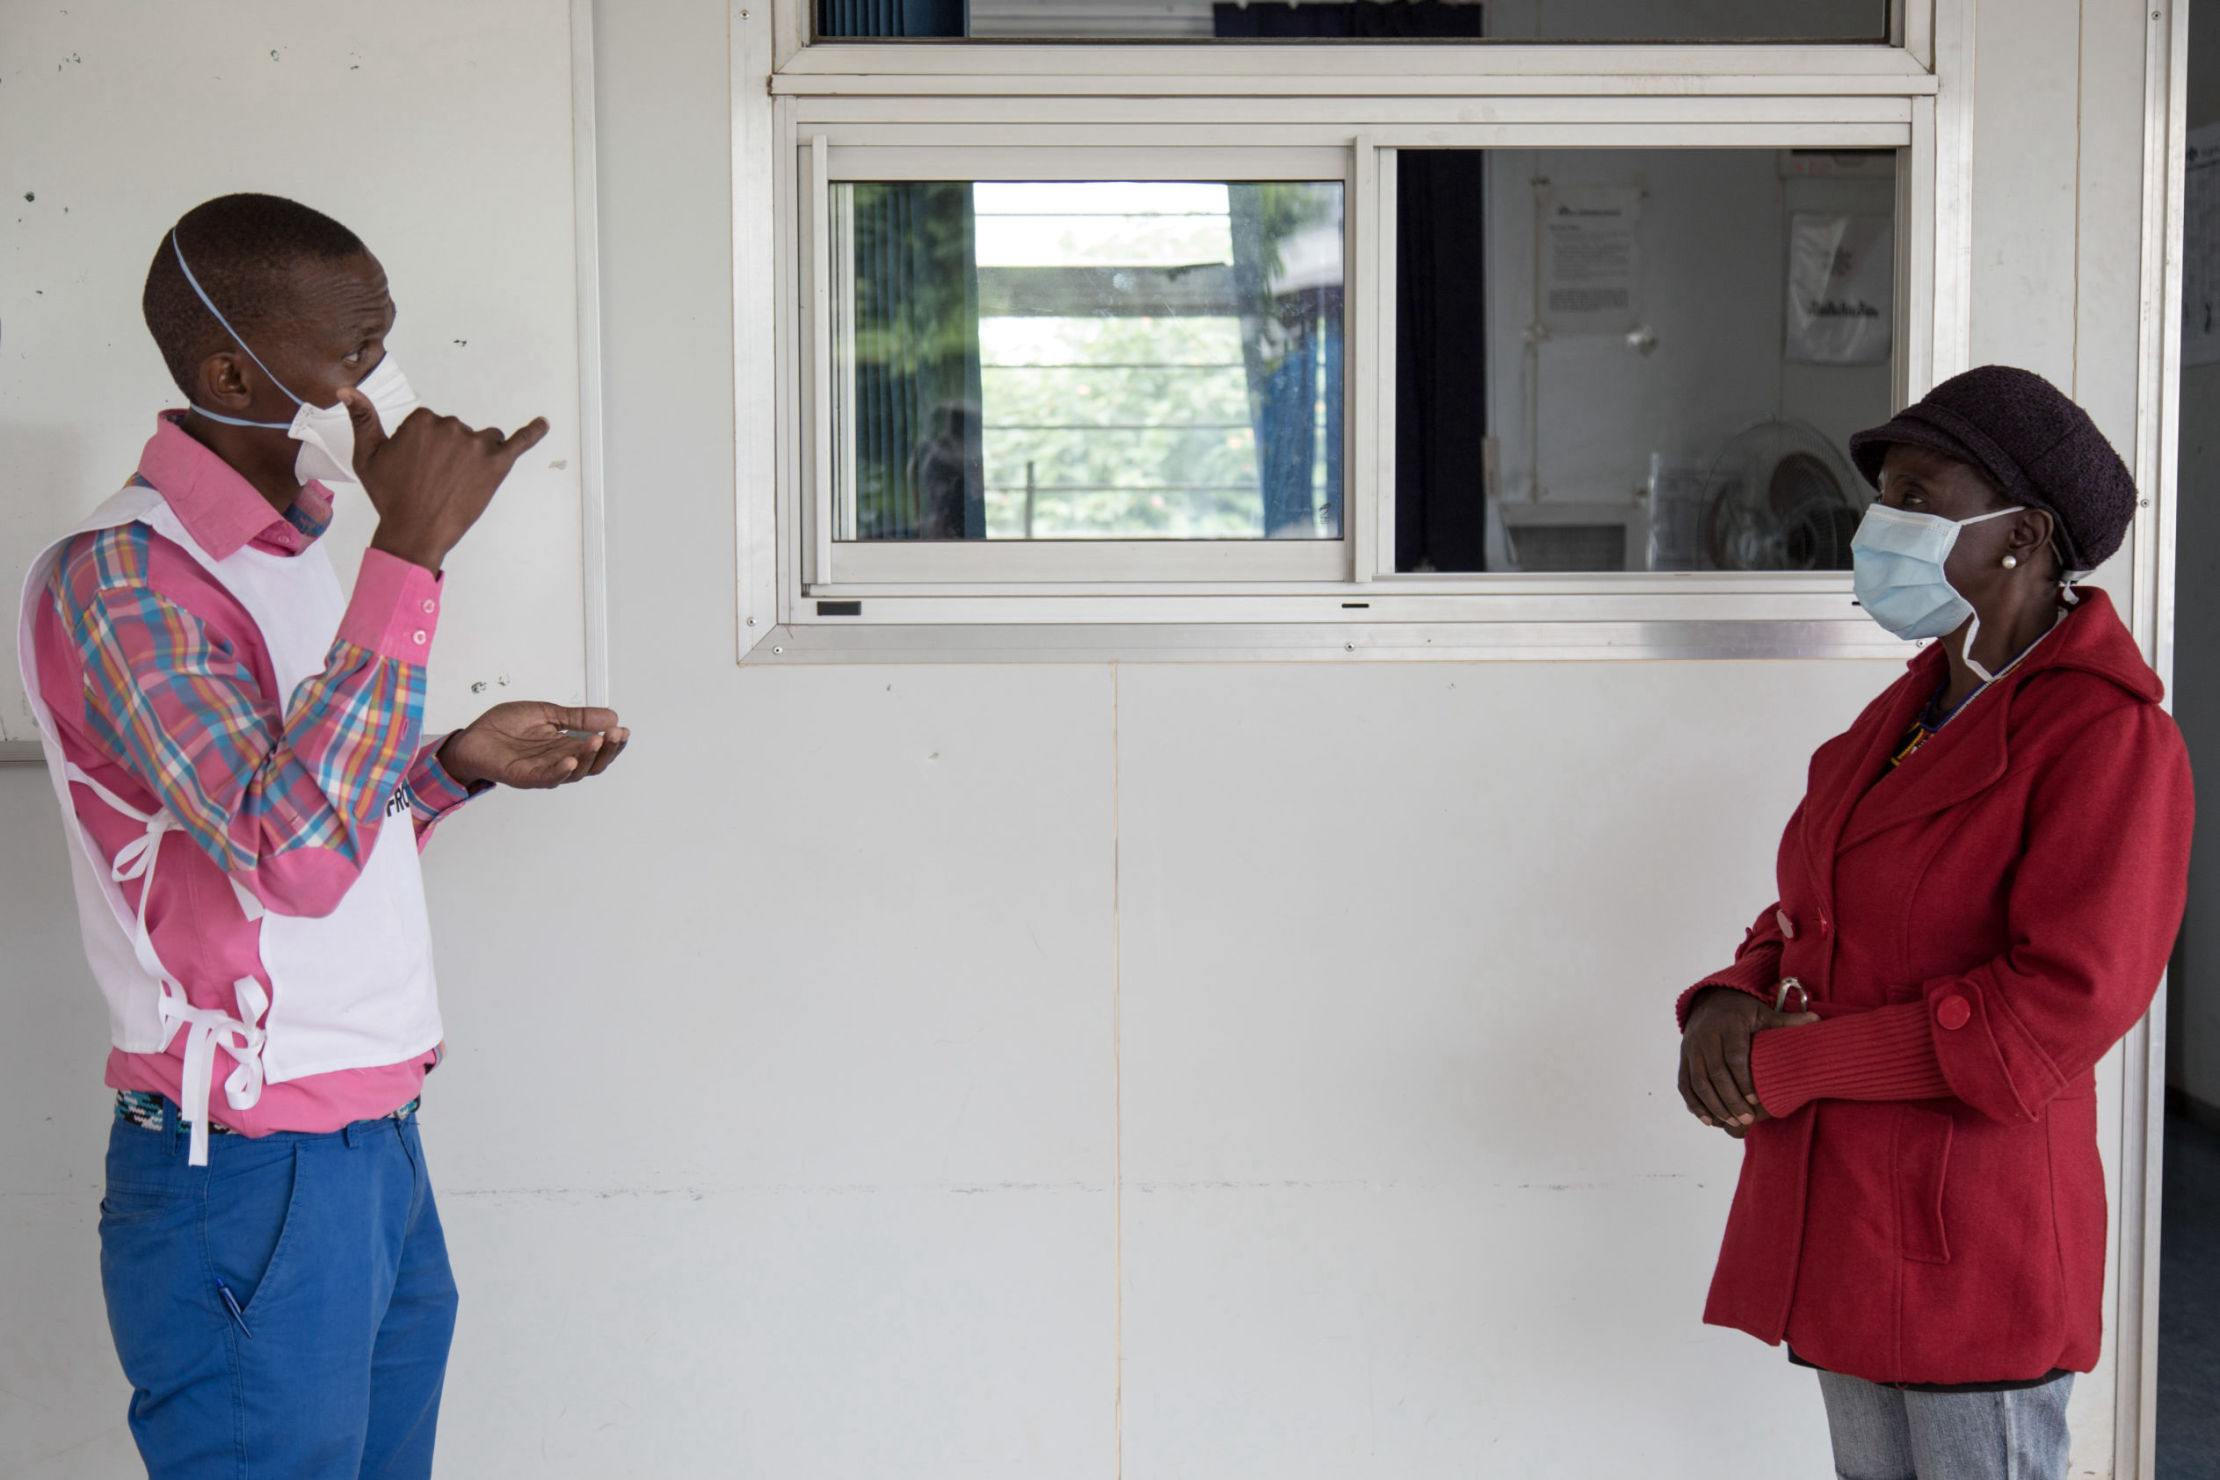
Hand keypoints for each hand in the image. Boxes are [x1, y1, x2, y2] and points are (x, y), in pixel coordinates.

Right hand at [344, 389, 548, 572]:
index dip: (425, 449)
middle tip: (435, 483)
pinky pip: (520, 443)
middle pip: (459, 432)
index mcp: (422, 420)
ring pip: (485, 440)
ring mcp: (477, 445)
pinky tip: (543, 424)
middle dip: (451, 454)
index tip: (417, 469)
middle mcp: (452, 426)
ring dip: (477, 456)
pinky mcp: (497, 465)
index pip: (432, 424)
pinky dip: (533, 432)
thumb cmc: (390, 496)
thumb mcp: (367, 456)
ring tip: (460, 484)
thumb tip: (347, 391)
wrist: (414, 532)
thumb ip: (362, 419)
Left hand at [438, 703, 628, 790]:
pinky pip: (547, 778)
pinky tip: (571, 761)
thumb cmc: (503, 727)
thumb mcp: (546, 713)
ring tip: (598, 740)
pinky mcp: (525, 777)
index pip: (598, 749)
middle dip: (608, 749)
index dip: (613, 741)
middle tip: (616, 733)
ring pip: (575, 772)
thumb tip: (610, 715)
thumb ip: (577, 717)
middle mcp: (558, 762)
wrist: (471, 737)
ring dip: (589, 758)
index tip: (623, 729)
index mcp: (566, 746)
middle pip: (593, 763)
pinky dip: (560, 771)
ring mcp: (543, 771)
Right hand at [1678, 987, 1818, 1132]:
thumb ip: (1786, 1021)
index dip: (1743, 1080)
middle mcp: (1705, 1036)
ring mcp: (1691, 1048)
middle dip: (1730, 1099)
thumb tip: (1817, 1019)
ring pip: (1698, 1081)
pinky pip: (1684, 1084)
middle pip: (1715, 1073)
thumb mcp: (1764, 1013)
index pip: (1733, 1057)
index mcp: (1727, 1025)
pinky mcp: (1683, 1058)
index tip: (1755, 1100)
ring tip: (1731, 1122)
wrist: (1710, 1000)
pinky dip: (1694, 1103)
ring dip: (1713, 1105)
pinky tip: (1708, 1120)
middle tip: (1746, 1119)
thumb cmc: (1743, 1012)